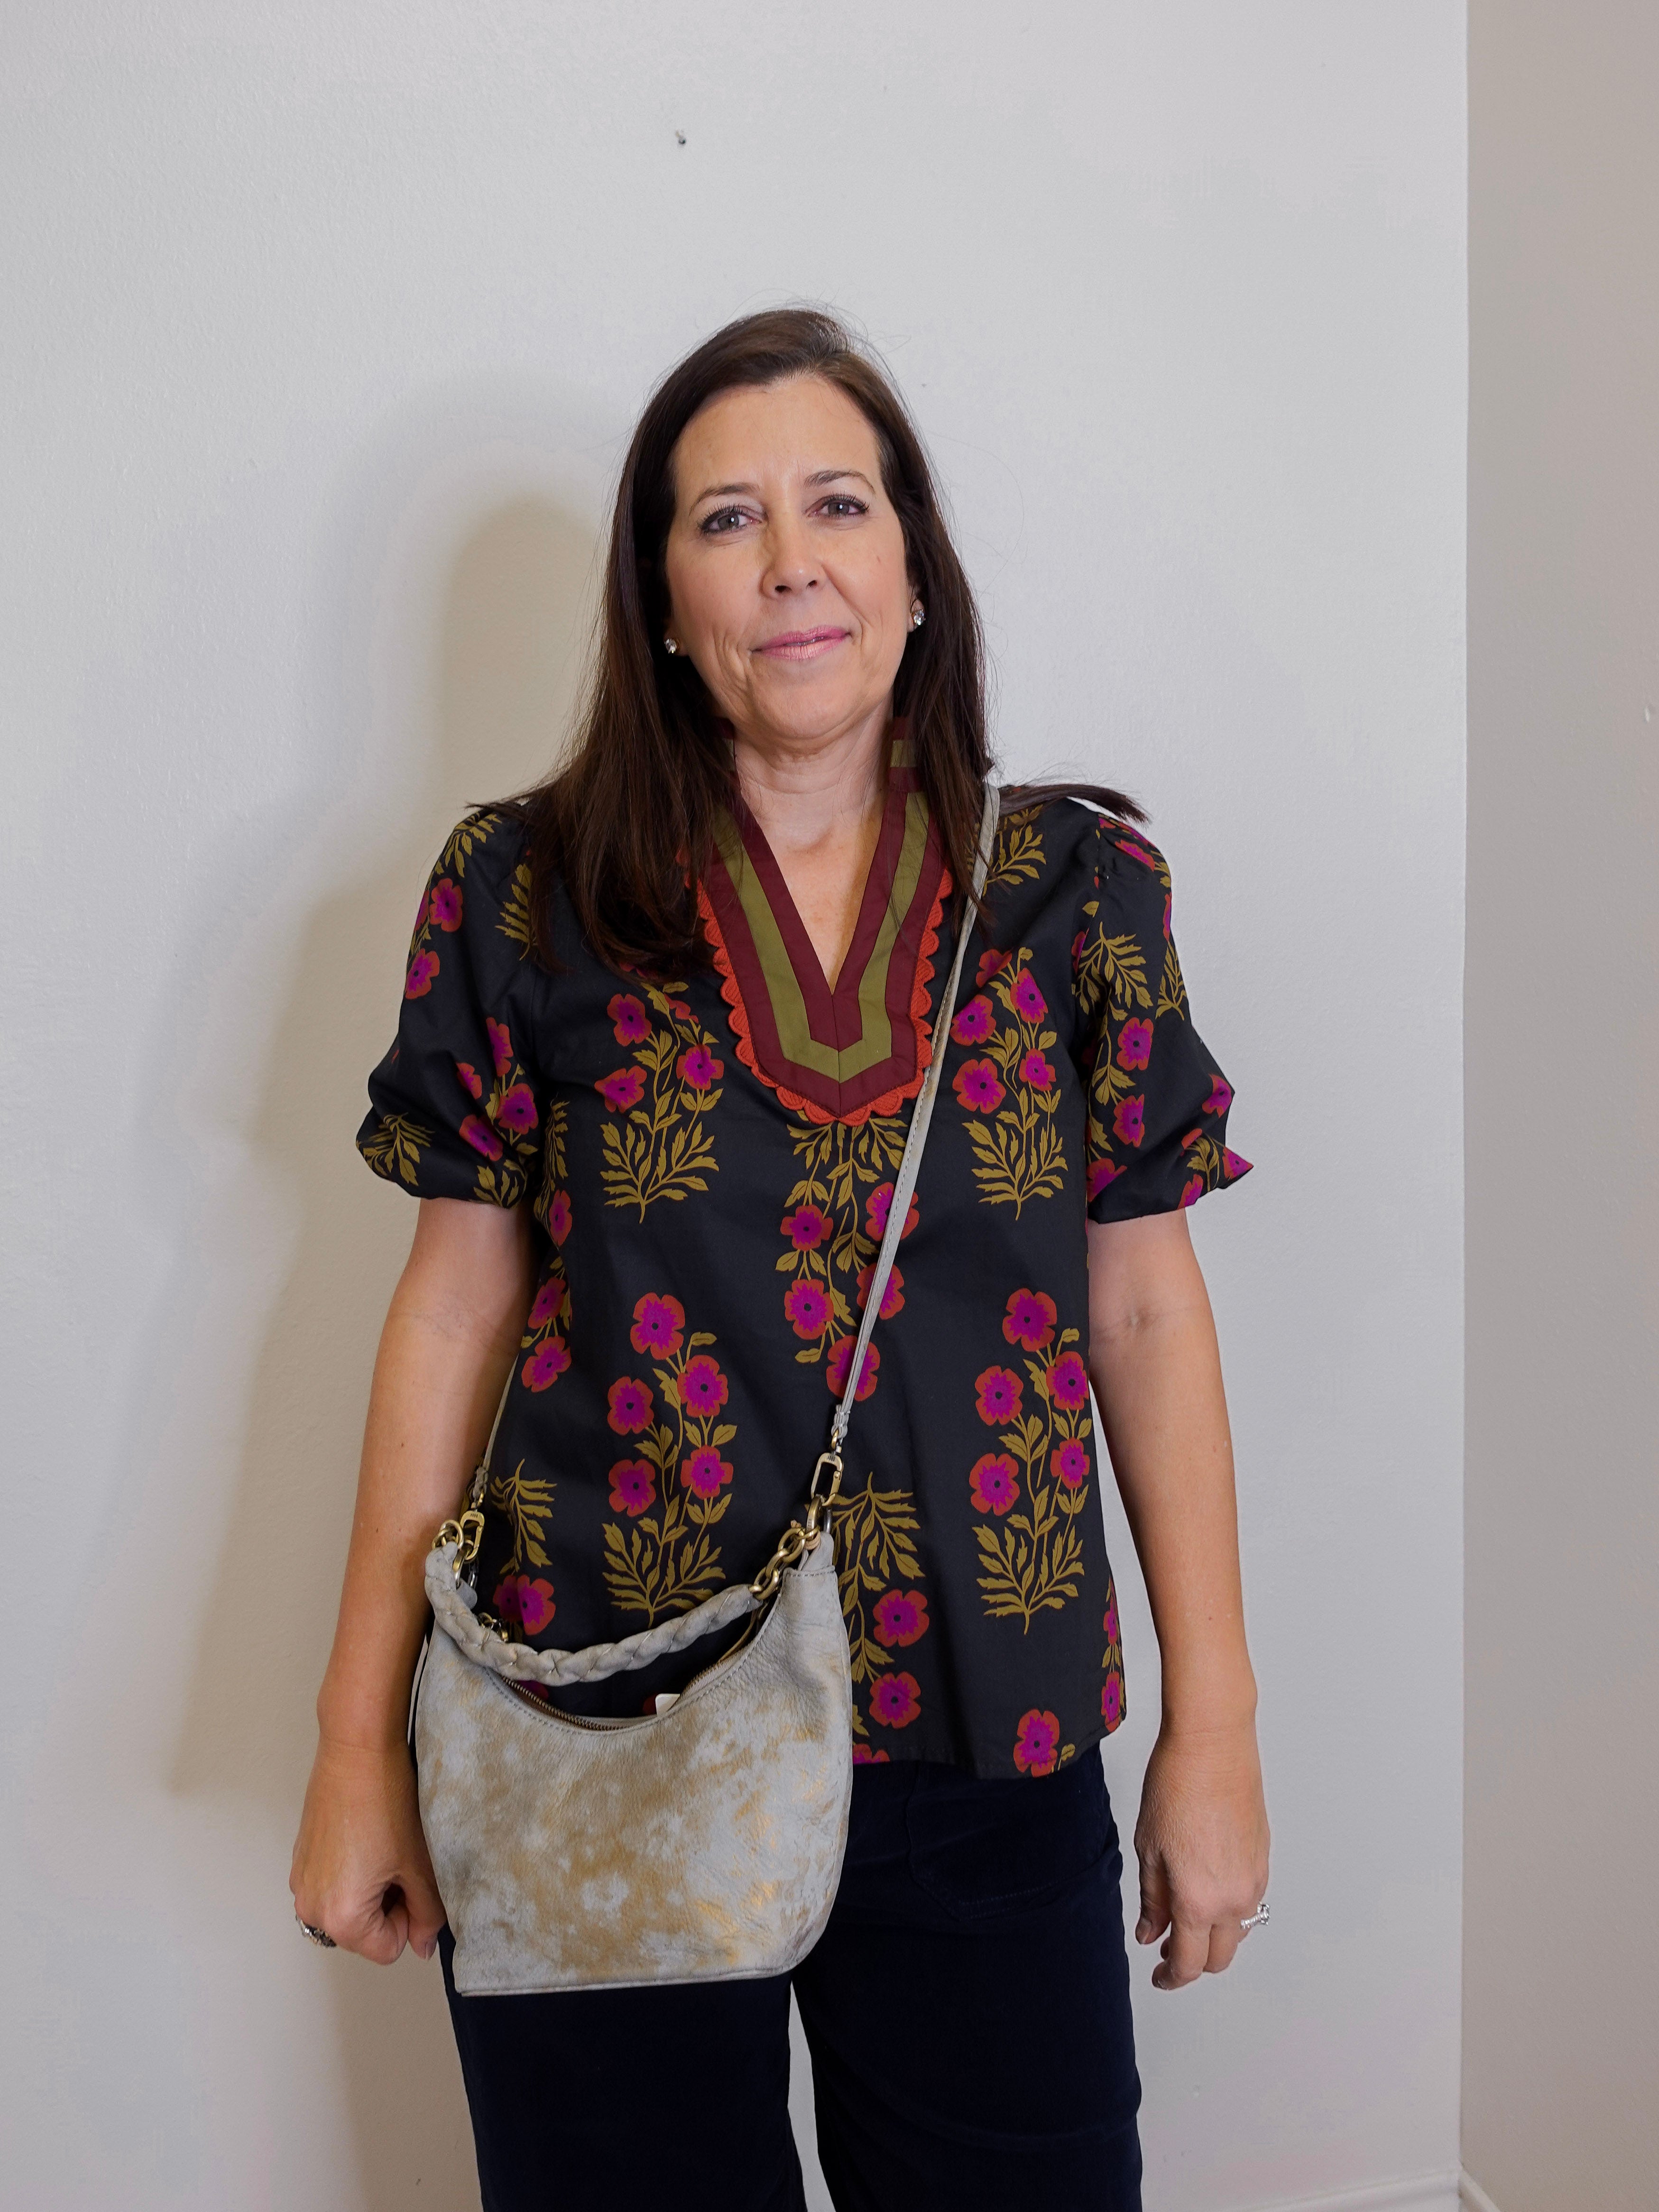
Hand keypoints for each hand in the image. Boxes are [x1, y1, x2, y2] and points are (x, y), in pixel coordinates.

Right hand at [289, 1738, 445, 1963]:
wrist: (357, 1751)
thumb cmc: (387, 1803)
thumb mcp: (419, 1866)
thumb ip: (427, 1914)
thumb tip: (423, 1946)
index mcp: (340, 1918)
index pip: (388, 1949)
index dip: (408, 1917)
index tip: (409, 1879)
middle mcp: (310, 1908)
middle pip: (364, 1934)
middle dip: (387, 1905)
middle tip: (397, 1859)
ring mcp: (300, 1883)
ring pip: (348, 1909)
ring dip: (369, 1889)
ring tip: (380, 1847)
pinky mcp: (299, 1861)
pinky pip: (331, 1886)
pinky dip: (351, 1872)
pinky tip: (363, 1837)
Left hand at [1133, 1718, 1268, 1989]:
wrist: (1213, 1745)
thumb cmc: (1176, 1786)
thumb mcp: (1149, 1847)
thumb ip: (1152, 1899)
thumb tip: (1151, 1933)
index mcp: (1198, 1900)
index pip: (1189, 1963)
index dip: (1171, 1978)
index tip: (1159, 1978)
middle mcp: (1233, 1899)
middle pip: (1218, 1957)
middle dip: (1193, 1962)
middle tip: (1167, 1950)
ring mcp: (1254, 1880)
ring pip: (1236, 1931)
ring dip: (1212, 1935)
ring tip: (1184, 1916)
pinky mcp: (1264, 1860)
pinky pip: (1248, 1902)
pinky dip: (1228, 1909)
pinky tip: (1206, 1888)